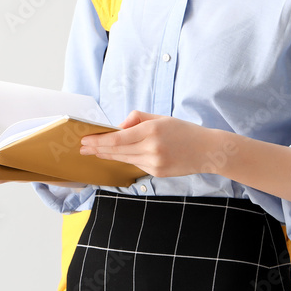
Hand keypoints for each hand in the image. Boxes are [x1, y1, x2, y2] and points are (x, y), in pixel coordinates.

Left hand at [78, 110, 222, 177]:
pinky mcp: (157, 173)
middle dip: (98, 149)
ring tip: (94, 152)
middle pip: (117, 151)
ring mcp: (154, 163)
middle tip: (82, 148)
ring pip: (124, 159)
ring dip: (108, 156)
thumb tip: (119, 126)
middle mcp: (151, 148)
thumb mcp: (162, 117)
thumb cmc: (184, 131)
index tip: (86, 139)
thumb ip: (138, 119)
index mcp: (152, 130)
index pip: (118, 138)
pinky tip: (115, 157)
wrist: (207, 151)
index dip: (99, 140)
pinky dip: (126, 159)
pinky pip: (136, 165)